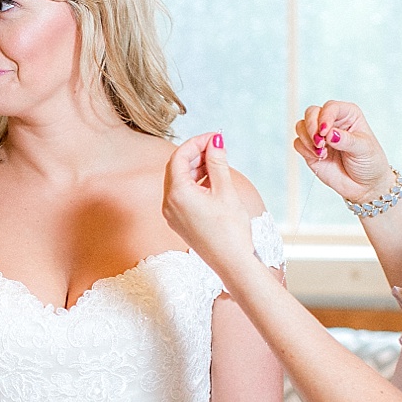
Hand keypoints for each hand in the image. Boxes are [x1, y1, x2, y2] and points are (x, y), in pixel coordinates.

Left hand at [163, 133, 253, 274]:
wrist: (232, 264)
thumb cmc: (231, 230)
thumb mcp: (225, 191)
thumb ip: (217, 163)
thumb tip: (214, 142)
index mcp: (176, 194)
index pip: (179, 157)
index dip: (197, 142)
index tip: (215, 137)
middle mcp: (168, 204)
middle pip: (176, 168)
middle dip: (195, 154)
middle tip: (217, 146)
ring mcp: (172, 214)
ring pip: (178, 181)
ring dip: (196, 168)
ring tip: (218, 162)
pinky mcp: (179, 222)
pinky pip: (182, 195)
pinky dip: (195, 183)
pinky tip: (213, 180)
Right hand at [294, 101, 393, 204]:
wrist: (365, 185)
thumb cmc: (370, 162)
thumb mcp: (364, 149)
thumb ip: (347, 140)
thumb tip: (330, 134)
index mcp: (348, 115)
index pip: (331, 107)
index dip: (325, 116)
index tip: (325, 131)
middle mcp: (332, 122)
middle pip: (311, 112)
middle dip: (312, 126)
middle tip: (320, 141)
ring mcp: (320, 136)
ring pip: (301, 126)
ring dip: (307, 139)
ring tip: (321, 152)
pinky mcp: (310, 150)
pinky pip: (298, 144)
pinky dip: (304, 149)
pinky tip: (319, 157)